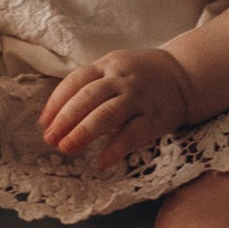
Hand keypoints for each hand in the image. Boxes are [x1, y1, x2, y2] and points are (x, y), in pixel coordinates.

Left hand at [39, 41, 197, 164]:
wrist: (184, 76)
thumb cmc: (139, 76)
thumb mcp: (114, 68)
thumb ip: (90, 85)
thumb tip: (56, 115)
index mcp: (107, 65)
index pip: (76, 81)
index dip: (57, 102)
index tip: (44, 123)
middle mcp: (122, 80)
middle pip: (88, 97)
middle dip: (66, 119)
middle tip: (50, 139)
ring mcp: (139, 98)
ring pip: (108, 114)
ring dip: (84, 132)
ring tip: (67, 148)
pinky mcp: (155, 118)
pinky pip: (133, 134)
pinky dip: (116, 149)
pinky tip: (102, 162)